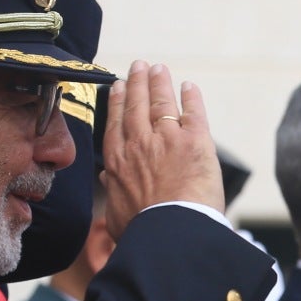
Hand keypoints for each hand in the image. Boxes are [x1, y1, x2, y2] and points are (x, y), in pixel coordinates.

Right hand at [99, 61, 226, 236]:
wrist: (170, 234)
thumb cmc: (142, 232)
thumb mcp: (116, 215)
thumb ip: (113, 193)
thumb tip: (106, 181)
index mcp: (117, 162)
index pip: (116, 124)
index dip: (116, 102)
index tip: (117, 86)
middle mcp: (138, 144)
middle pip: (135, 106)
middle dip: (137, 83)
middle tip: (138, 66)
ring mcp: (166, 139)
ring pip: (161, 102)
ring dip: (159, 82)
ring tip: (158, 68)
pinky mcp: (195, 141)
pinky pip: (192, 112)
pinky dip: (191, 97)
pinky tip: (189, 87)